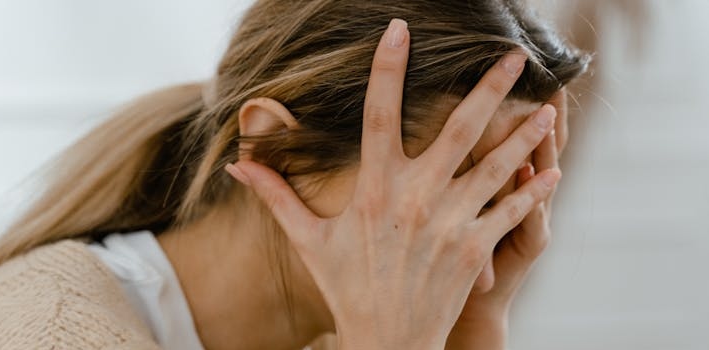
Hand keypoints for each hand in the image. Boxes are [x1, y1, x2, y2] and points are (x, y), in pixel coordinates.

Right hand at [225, 19, 558, 349]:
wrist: (385, 341)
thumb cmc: (346, 287)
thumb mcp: (308, 240)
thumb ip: (276, 196)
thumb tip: (238, 164)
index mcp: (375, 189)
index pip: (379, 114)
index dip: (388, 68)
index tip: (399, 30)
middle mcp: (417, 199)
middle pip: (459, 129)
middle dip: (490, 88)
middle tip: (513, 55)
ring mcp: (451, 224)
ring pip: (498, 166)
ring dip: (525, 134)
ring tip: (550, 108)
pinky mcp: (475, 249)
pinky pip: (512, 212)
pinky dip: (535, 191)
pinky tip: (553, 170)